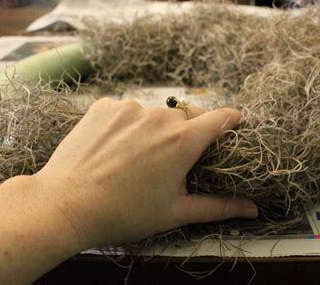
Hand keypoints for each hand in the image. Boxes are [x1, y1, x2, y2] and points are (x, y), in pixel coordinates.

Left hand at [37, 98, 257, 249]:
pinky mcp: (105, 106)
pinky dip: (128, 124)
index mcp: (183, 140)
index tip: (233, 126)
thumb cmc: (124, 212)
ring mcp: (129, 107)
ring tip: (136, 158)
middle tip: (171, 161)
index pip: (222, 117)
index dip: (232, 121)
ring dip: (154, 130)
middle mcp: (159, 116)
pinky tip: (114, 148)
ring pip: (155, 114)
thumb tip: (252, 210)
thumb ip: (218, 207)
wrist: (66, 204)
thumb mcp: (175, 212)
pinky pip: (127, 110)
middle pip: (187, 117)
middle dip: (187, 134)